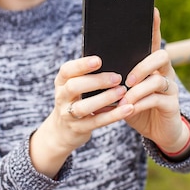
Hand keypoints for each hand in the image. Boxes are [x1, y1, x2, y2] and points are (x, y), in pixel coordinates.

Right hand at [29, 56, 133, 177]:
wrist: (62, 130)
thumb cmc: (77, 99)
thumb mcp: (76, 85)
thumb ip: (88, 74)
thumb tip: (114, 60)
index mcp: (61, 82)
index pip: (67, 70)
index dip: (82, 65)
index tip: (99, 60)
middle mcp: (61, 97)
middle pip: (74, 87)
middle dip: (97, 81)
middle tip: (117, 78)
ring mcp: (68, 114)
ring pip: (84, 107)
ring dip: (105, 98)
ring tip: (122, 91)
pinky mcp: (78, 128)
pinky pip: (97, 121)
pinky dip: (113, 115)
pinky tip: (128, 109)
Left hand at [119, 8, 189, 153]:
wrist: (158, 132)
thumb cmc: (137, 106)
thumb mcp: (124, 91)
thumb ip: (115, 76)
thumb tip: (93, 63)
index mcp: (151, 65)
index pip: (152, 41)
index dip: (154, 26)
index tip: (153, 10)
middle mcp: (164, 73)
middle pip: (161, 56)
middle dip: (142, 65)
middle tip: (127, 80)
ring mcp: (171, 88)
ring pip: (158, 79)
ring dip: (138, 89)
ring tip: (124, 99)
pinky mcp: (172, 105)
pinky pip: (157, 99)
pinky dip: (141, 103)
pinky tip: (130, 108)